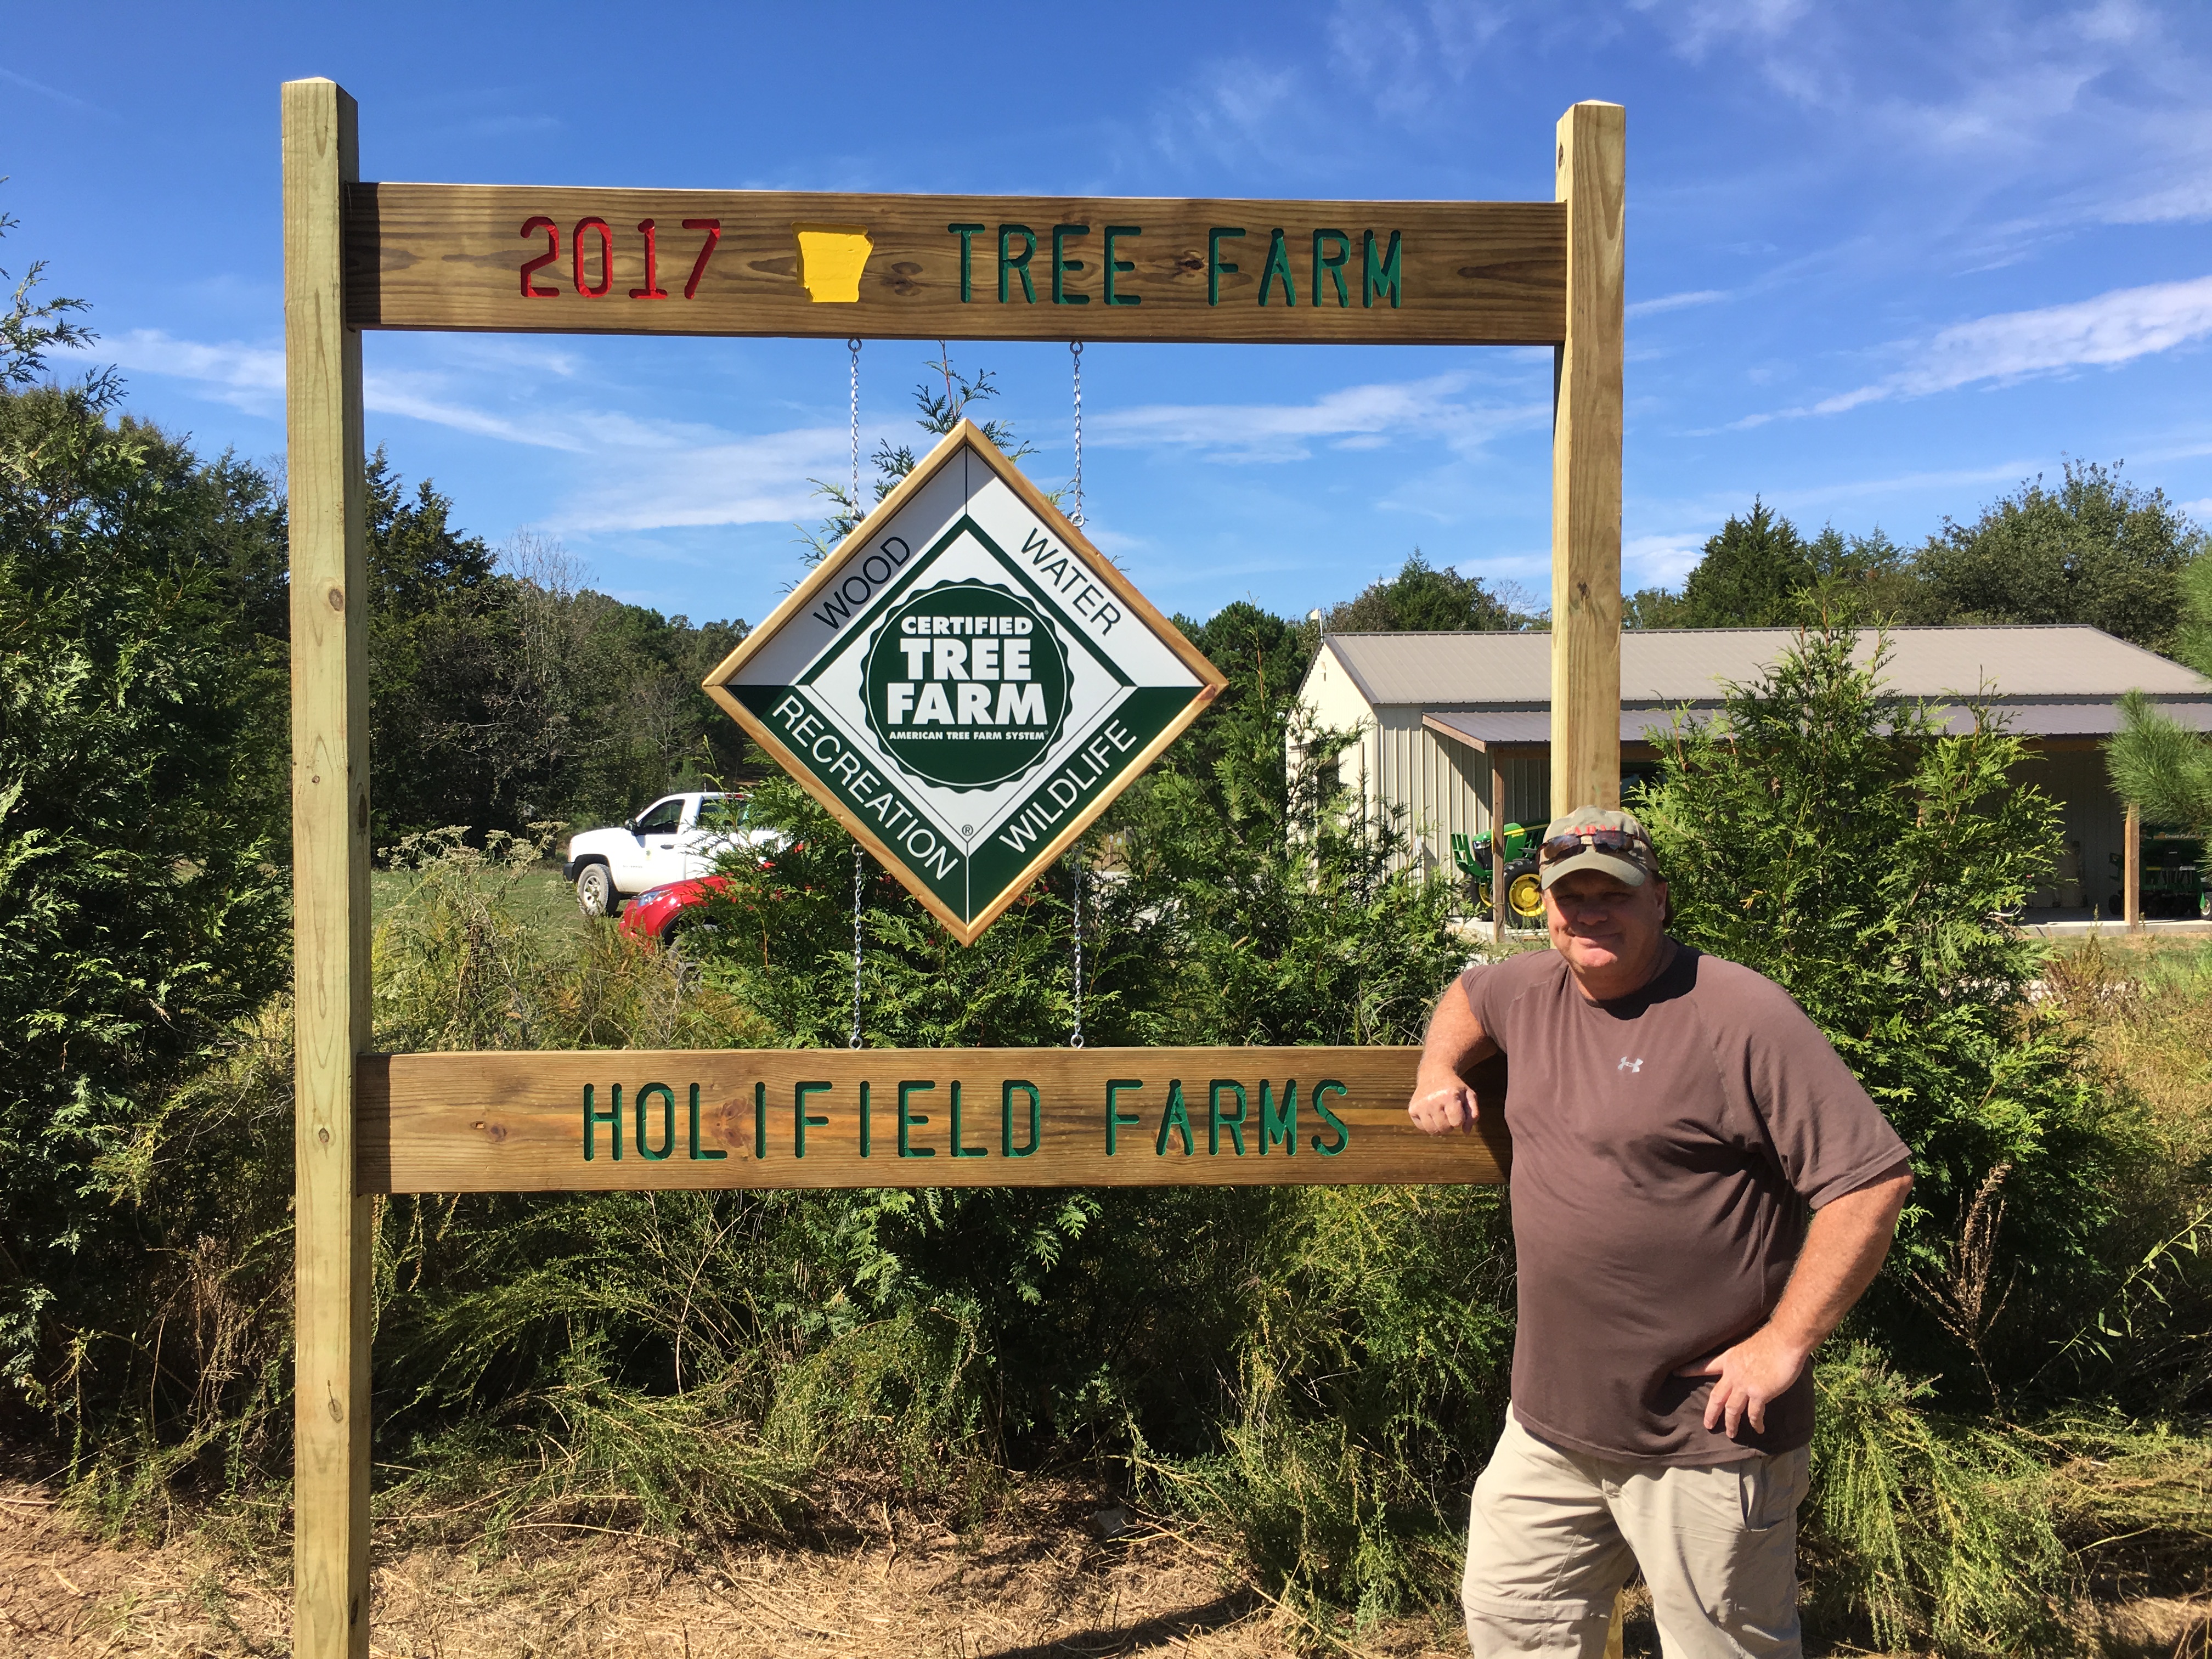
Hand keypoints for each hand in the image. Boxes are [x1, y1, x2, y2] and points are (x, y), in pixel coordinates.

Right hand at [1408, 1073, 1479, 1135]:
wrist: (1434, 1073)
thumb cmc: (1454, 1087)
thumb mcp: (1469, 1096)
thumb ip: (1473, 1114)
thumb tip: (1466, 1132)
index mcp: (1449, 1096)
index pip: (1457, 1122)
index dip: (1460, 1119)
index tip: (1458, 1110)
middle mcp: (1433, 1100)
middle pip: (1445, 1128)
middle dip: (1450, 1124)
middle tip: (1449, 1112)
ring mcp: (1420, 1105)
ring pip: (1432, 1131)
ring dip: (1439, 1126)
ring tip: (1441, 1115)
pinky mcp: (1412, 1109)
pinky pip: (1422, 1127)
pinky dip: (1428, 1124)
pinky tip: (1431, 1113)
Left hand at [1675, 1326, 1812, 1437]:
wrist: (1785, 1340)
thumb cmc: (1772, 1339)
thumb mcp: (1749, 1346)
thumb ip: (1745, 1359)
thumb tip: (1749, 1365)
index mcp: (1730, 1358)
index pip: (1705, 1365)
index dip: (1690, 1370)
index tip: (1676, 1372)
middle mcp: (1733, 1373)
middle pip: (1716, 1396)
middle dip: (1711, 1412)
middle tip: (1707, 1424)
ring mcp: (1744, 1385)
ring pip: (1732, 1409)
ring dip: (1731, 1423)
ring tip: (1731, 1433)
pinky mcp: (1759, 1394)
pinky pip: (1753, 1414)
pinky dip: (1755, 1423)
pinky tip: (1758, 1429)